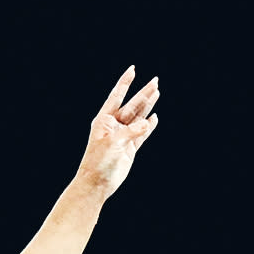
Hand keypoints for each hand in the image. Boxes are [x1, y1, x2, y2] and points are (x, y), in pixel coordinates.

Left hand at [76, 66, 162, 196]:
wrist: (97, 183)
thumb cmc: (98, 162)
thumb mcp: (114, 143)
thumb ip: (132, 131)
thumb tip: (148, 122)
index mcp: (104, 120)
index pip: (116, 96)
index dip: (125, 82)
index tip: (133, 69)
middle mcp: (114, 126)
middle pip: (132, 105)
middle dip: (143, 93)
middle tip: (155, 81)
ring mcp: (123, 136)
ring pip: (138, 117)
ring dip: (148, 105)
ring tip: (157, 92)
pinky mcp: (130, 148)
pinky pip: (142, 133)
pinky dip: (149, 126)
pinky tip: (154, 117)